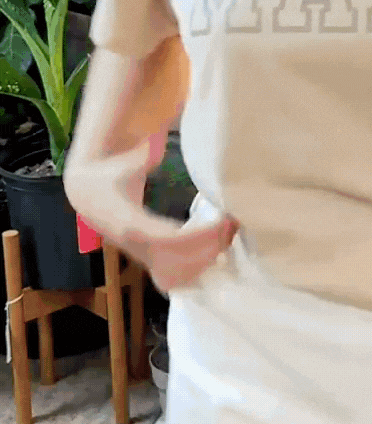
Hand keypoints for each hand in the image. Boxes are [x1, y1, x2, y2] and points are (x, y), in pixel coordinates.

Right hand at [65, 136, 237, 294]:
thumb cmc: (109, 174)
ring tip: (227, 237)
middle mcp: (134, 245)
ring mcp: (140, 256)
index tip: (224, 221)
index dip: (199, 235)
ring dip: (203, 262)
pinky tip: (213, 253)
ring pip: (175, 276)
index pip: (169, 239)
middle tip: (232, 227)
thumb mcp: (124, 163)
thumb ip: (140, 157)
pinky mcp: (146, 261)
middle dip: (207, 249)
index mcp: (130, 223)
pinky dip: (193, 272)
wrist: (87, 193)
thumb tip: (153, 145)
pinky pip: (172, 278)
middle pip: (176, 261)